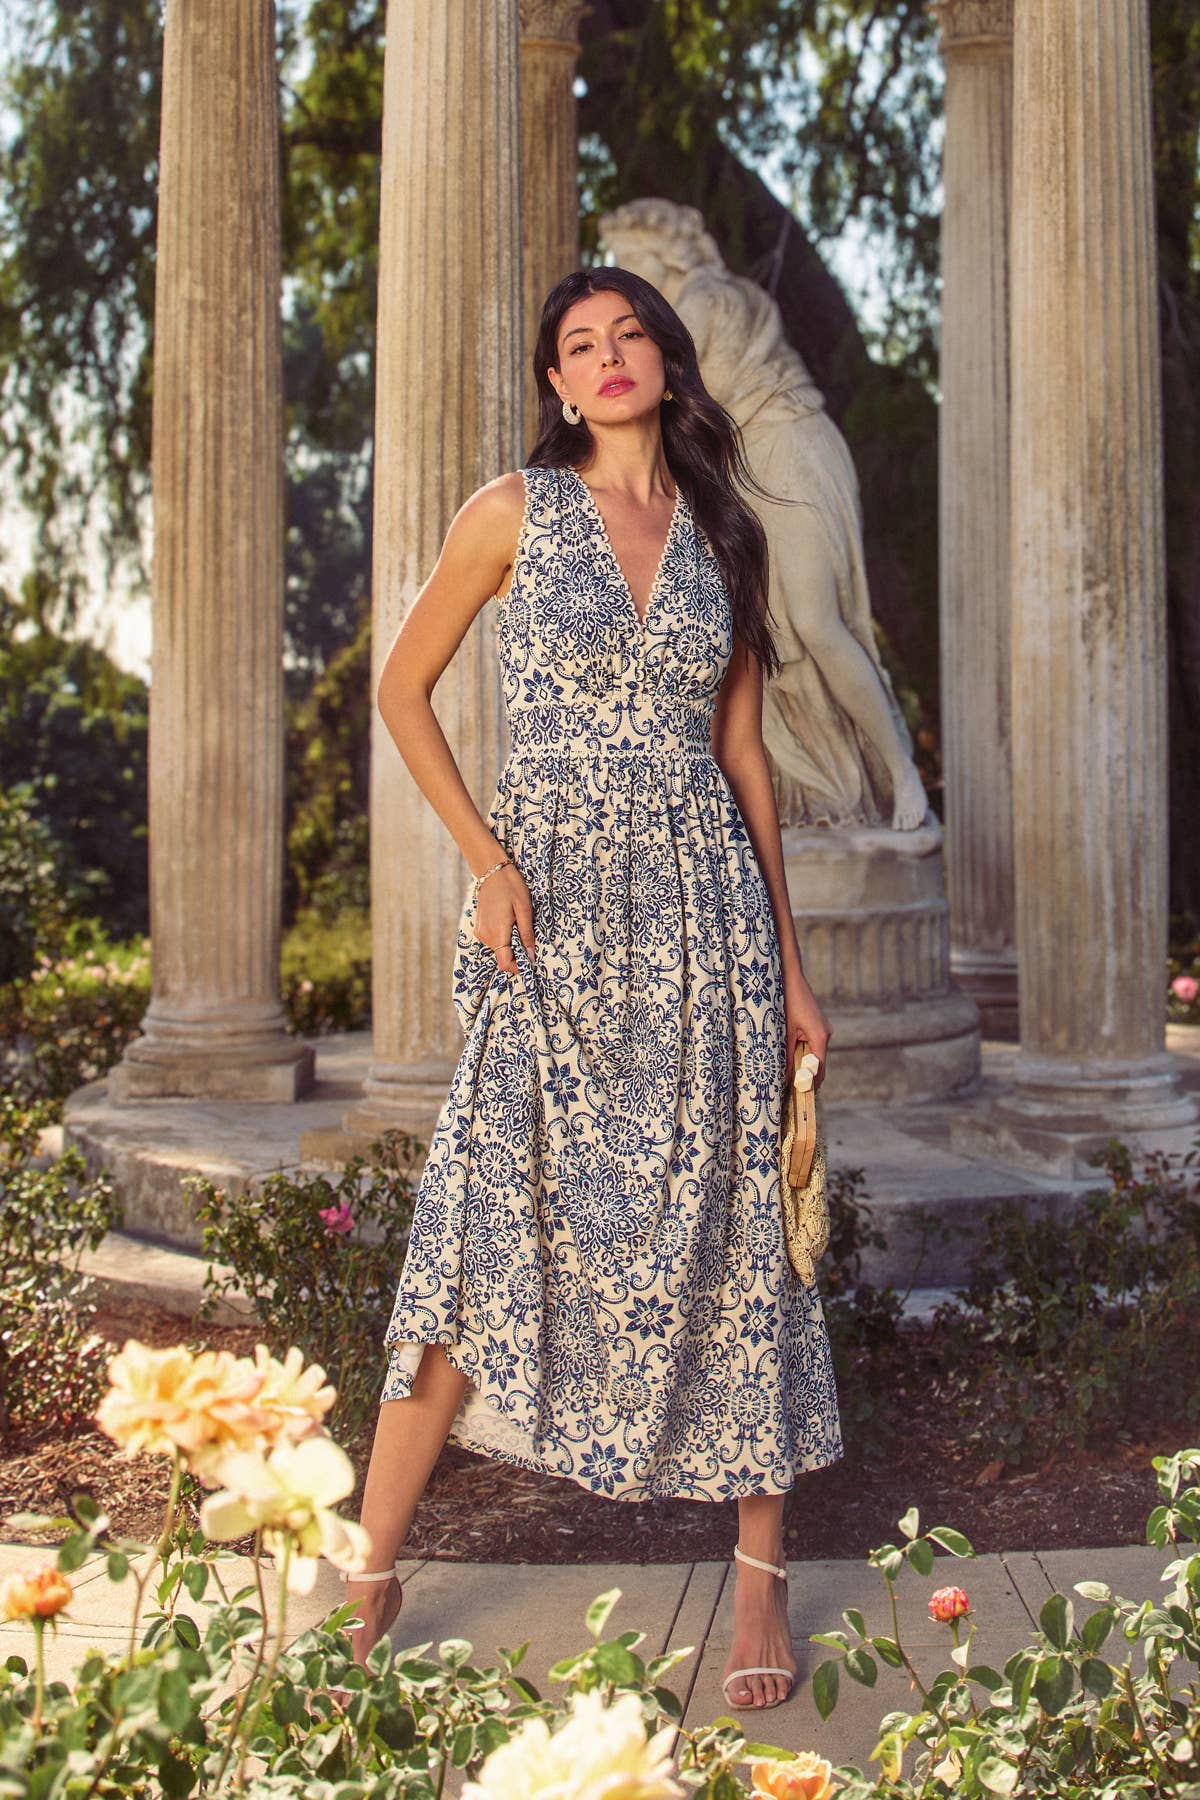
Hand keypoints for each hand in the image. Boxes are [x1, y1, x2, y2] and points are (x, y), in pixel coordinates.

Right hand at [472, 861, 534, 975]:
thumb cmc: (511, 886)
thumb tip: (531, 957)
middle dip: (518, 953)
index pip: (505, 964)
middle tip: (530, 939)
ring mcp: (481, 932)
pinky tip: (511, 922)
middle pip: (503, 957)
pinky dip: (504, 937)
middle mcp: (485, 936)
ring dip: (511, 943)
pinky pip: (494, 940)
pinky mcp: (480, 927)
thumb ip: (527, 935)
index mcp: (497, 934)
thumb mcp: (524, 910)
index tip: (531, 962)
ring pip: (499, 948)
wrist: (492, 870)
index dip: (519, 967)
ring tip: (519, 925)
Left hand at [782, 967, 831, 1091]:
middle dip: (806, 1075)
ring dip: (803, 1064)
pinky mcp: (818, 1025)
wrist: (790, 977)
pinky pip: (813, 1044)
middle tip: (791, 1089)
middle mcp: (826, 1034)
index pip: (819, 1068)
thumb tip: (786, 1077)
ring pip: (815, 1053)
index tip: (801, 1096)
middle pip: (818, 1063)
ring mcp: (823, 1029)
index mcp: (820, 1036)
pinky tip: (791, 1057)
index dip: (811, 1083)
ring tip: (789, 1075)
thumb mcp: (784, 1031)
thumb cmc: (787, 1002)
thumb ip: (787, 1055)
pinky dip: (804, 1052)